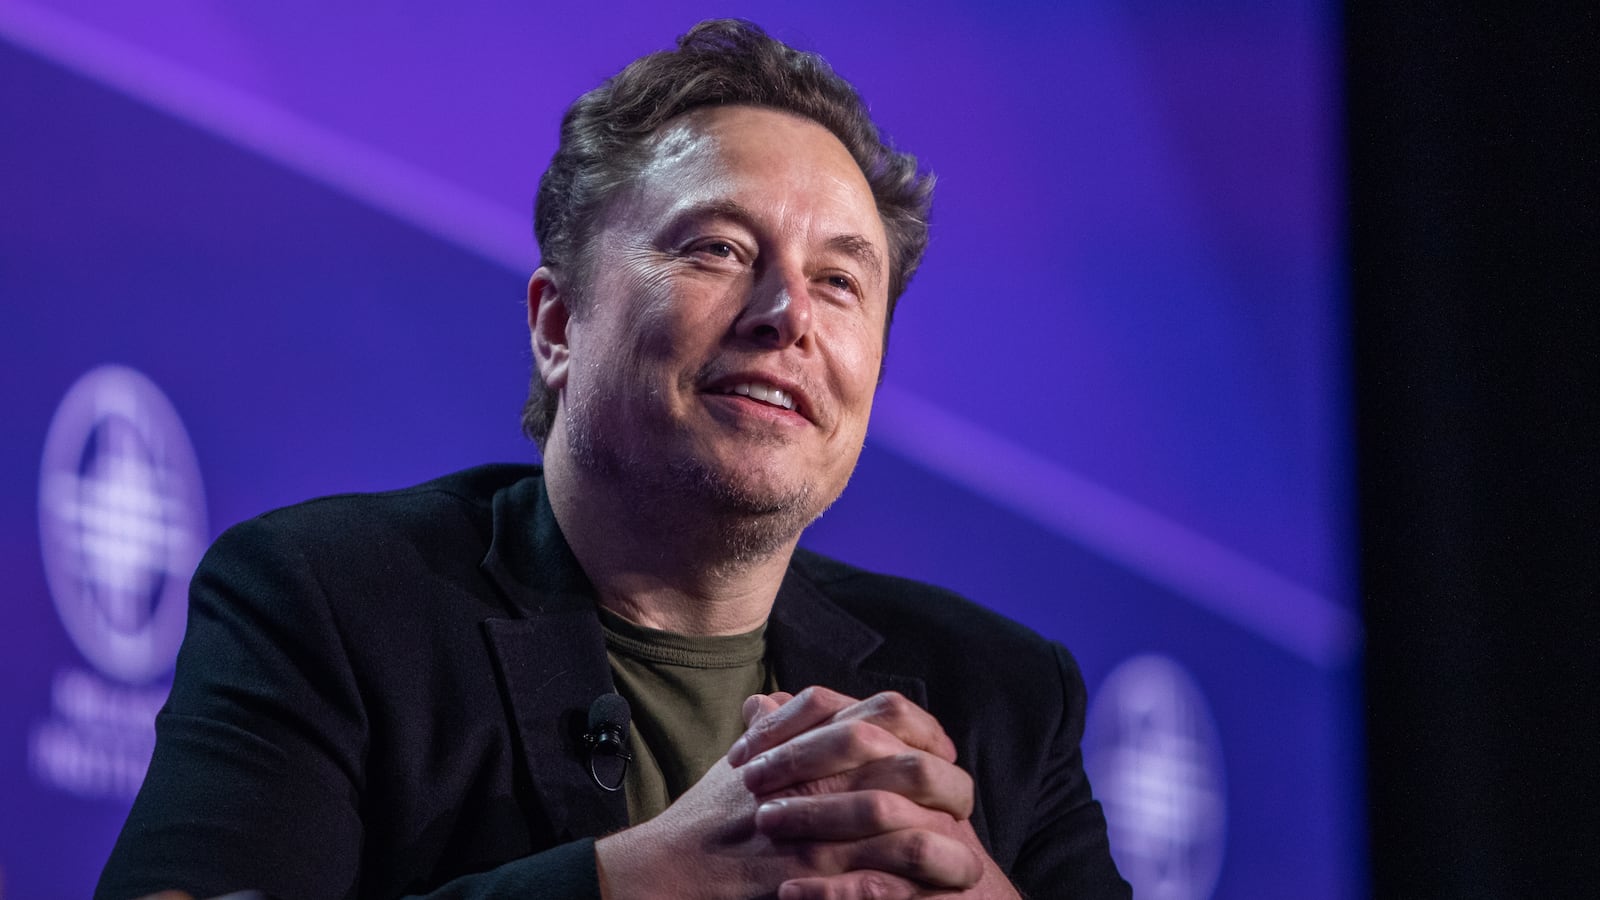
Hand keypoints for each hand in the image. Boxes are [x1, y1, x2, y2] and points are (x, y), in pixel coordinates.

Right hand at [593, 694, 982, 898]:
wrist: (668, 868)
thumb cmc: (705, 815)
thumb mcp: (741, 756)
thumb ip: (771, 726)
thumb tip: (776, 701)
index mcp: (809, 741)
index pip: (890, 713)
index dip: (927, 731)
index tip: (941, 753)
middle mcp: (821, 777)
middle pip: (914, 765)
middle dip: (950, 788)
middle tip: (961, 808)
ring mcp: (821, 828)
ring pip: (911, 827)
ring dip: (947, 844)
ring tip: (965, 862)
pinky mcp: (814, 875)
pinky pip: (884, 880)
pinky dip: (915, 886)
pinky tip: (935, 895)